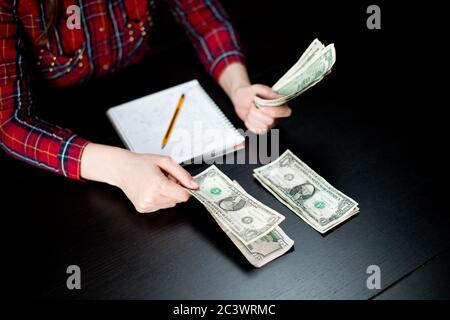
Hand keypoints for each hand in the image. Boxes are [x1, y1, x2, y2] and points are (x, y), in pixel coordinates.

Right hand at [81, 144, 197, 212]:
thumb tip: (194, 185)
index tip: (181, 182)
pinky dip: (159, 198)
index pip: (183, 196)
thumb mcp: (165, 161)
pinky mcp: (142, 209)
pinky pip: (161, 206)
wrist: (121, 168)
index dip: (185, 188)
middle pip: (177, 200)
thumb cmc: (141, 163)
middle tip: (164, 179)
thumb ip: (182, 174)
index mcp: (157, 185)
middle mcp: (151, 197)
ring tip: (156, 183)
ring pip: (170, 204)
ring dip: (167, 194)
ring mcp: (146, 205)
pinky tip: (150, 189)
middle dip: (175, 189)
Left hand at [230, 84, 291, 133]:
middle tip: (253, 104)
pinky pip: (255, 130)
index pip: (286, 112)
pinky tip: (249, 116)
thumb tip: (280, 96)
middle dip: (257, 113)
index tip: (262, 107)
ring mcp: (269, 124)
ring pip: (262, 127)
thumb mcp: (258, 88)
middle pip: (270, 121)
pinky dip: (249, 123)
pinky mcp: (261, 130)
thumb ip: (269, 92)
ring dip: (252, 117)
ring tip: (250, 109)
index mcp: (280, 104)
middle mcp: (277, 116)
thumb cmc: (250, 93)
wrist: (239, 99)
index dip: (275, 111)